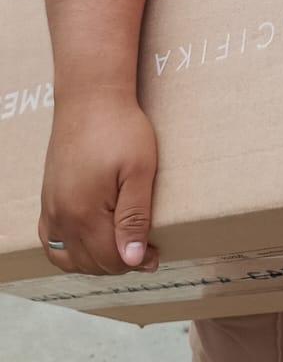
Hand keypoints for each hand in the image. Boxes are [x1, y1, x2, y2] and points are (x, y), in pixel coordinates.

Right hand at [39, 94, 158, 275]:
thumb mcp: (140, 172)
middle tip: (144, 250)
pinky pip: (50, 240)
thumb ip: (134, 218)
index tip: (156, 254)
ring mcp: (51, 207)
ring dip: (94, 261)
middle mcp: (62, 215)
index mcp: (85, 212)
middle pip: (90, 262)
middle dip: (119, 264)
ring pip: (68, 257)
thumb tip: (132, 259)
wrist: (90, 98)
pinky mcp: (47, 198)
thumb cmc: (120, 129)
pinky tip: (89, 242)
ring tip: (120, 248)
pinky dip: (69, 251)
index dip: (136, 263)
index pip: (110, 259)